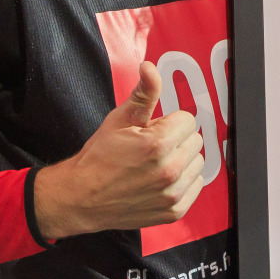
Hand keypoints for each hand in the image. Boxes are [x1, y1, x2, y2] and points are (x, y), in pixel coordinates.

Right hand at [33, 61, 205, 239]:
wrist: (81, 198)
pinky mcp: (175, 210)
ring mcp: (173, 192)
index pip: (188, 119)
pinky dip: (183, 181)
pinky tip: (161, 180)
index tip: (152, 131)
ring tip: (156, 164)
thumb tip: (150, 67)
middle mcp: (169, 169)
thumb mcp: (119, 119)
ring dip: (182, 160)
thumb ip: (143, 93)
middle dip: (176, 139)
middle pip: (195, 140)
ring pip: (198, 163)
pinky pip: (196, 185)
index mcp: (158, 143)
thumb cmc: (99, 157)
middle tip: (151, 148)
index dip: (168, 122)